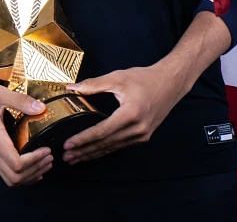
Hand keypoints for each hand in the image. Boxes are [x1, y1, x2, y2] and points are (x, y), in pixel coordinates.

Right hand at [0, 47, 52, 186]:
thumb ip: (20, 100)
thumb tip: (40, 108)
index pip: (17, 164)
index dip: (34, 161)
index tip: (47, 150)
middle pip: (15, 177)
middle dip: (35, 170)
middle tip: (49, 157)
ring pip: (10, 179)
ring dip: (30, 175)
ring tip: (45, 163)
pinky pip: (6, 173)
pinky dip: (22, 175)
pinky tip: (33, 166)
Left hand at [61, 65, 185, 164]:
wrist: (170, 83)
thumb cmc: (145, 78)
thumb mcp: (118, 78)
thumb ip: (94, 84)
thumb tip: (72, 87)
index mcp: (130, 113)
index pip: (102, 131)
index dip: (83, 139)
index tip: (68, 144)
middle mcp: (138, 128)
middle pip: (105, 144)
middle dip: (84, 151)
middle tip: (66, 156)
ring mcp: (142, 135)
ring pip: (112, 148)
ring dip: (93, 154)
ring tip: (76, 158)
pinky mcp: (144, 136)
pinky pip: (120, 146)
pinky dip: (105, 149)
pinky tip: (94, 152)